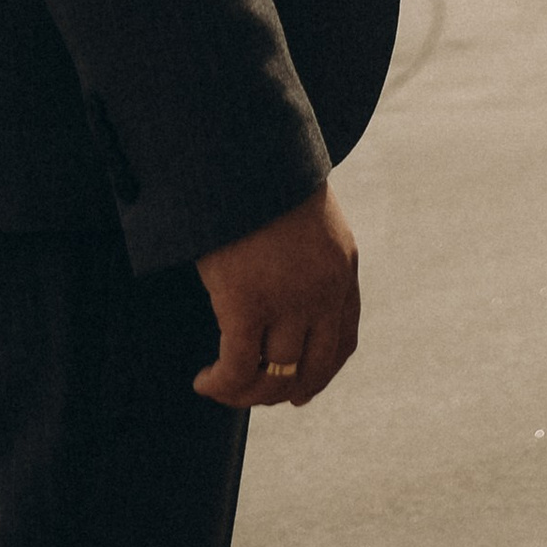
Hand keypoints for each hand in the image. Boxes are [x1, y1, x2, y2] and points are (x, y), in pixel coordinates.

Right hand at [194, 184, 359, 408]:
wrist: (243, 151)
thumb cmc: (265, 180)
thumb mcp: (306, 218)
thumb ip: (307, 259)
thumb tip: (284, 300)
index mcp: (342, 267)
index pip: (343, 342)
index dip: (319, 374)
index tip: (299, 390)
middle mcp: (323, 290)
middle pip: (312, 369)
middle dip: (285, 391)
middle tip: (255, 394)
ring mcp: (287, 300)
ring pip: (274, 375)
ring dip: (246, 393)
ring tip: (221, 386)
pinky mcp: (246, 304)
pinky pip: (237, 368)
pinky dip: (221, 385)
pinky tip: (204, 381)